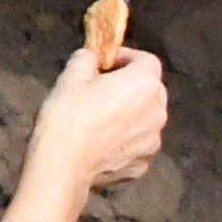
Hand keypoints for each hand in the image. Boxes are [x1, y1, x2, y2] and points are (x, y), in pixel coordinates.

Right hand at [25, 39, 175, 196]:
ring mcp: (153, 142)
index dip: (127, 58)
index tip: (105, 64)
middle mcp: (158, 112)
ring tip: (102, 121)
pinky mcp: (143, 165)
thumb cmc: (68, 114)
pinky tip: (102, 145)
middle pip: (151, 90)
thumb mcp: (71, 76)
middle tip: (102, 91)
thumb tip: (92, 57)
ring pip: (146, 120)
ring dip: (131, 115)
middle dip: (131, 87)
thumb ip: (86, 59)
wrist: (63, 164)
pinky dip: (125, 142)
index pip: (148, 60)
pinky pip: (137, 145)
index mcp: (144, 84)